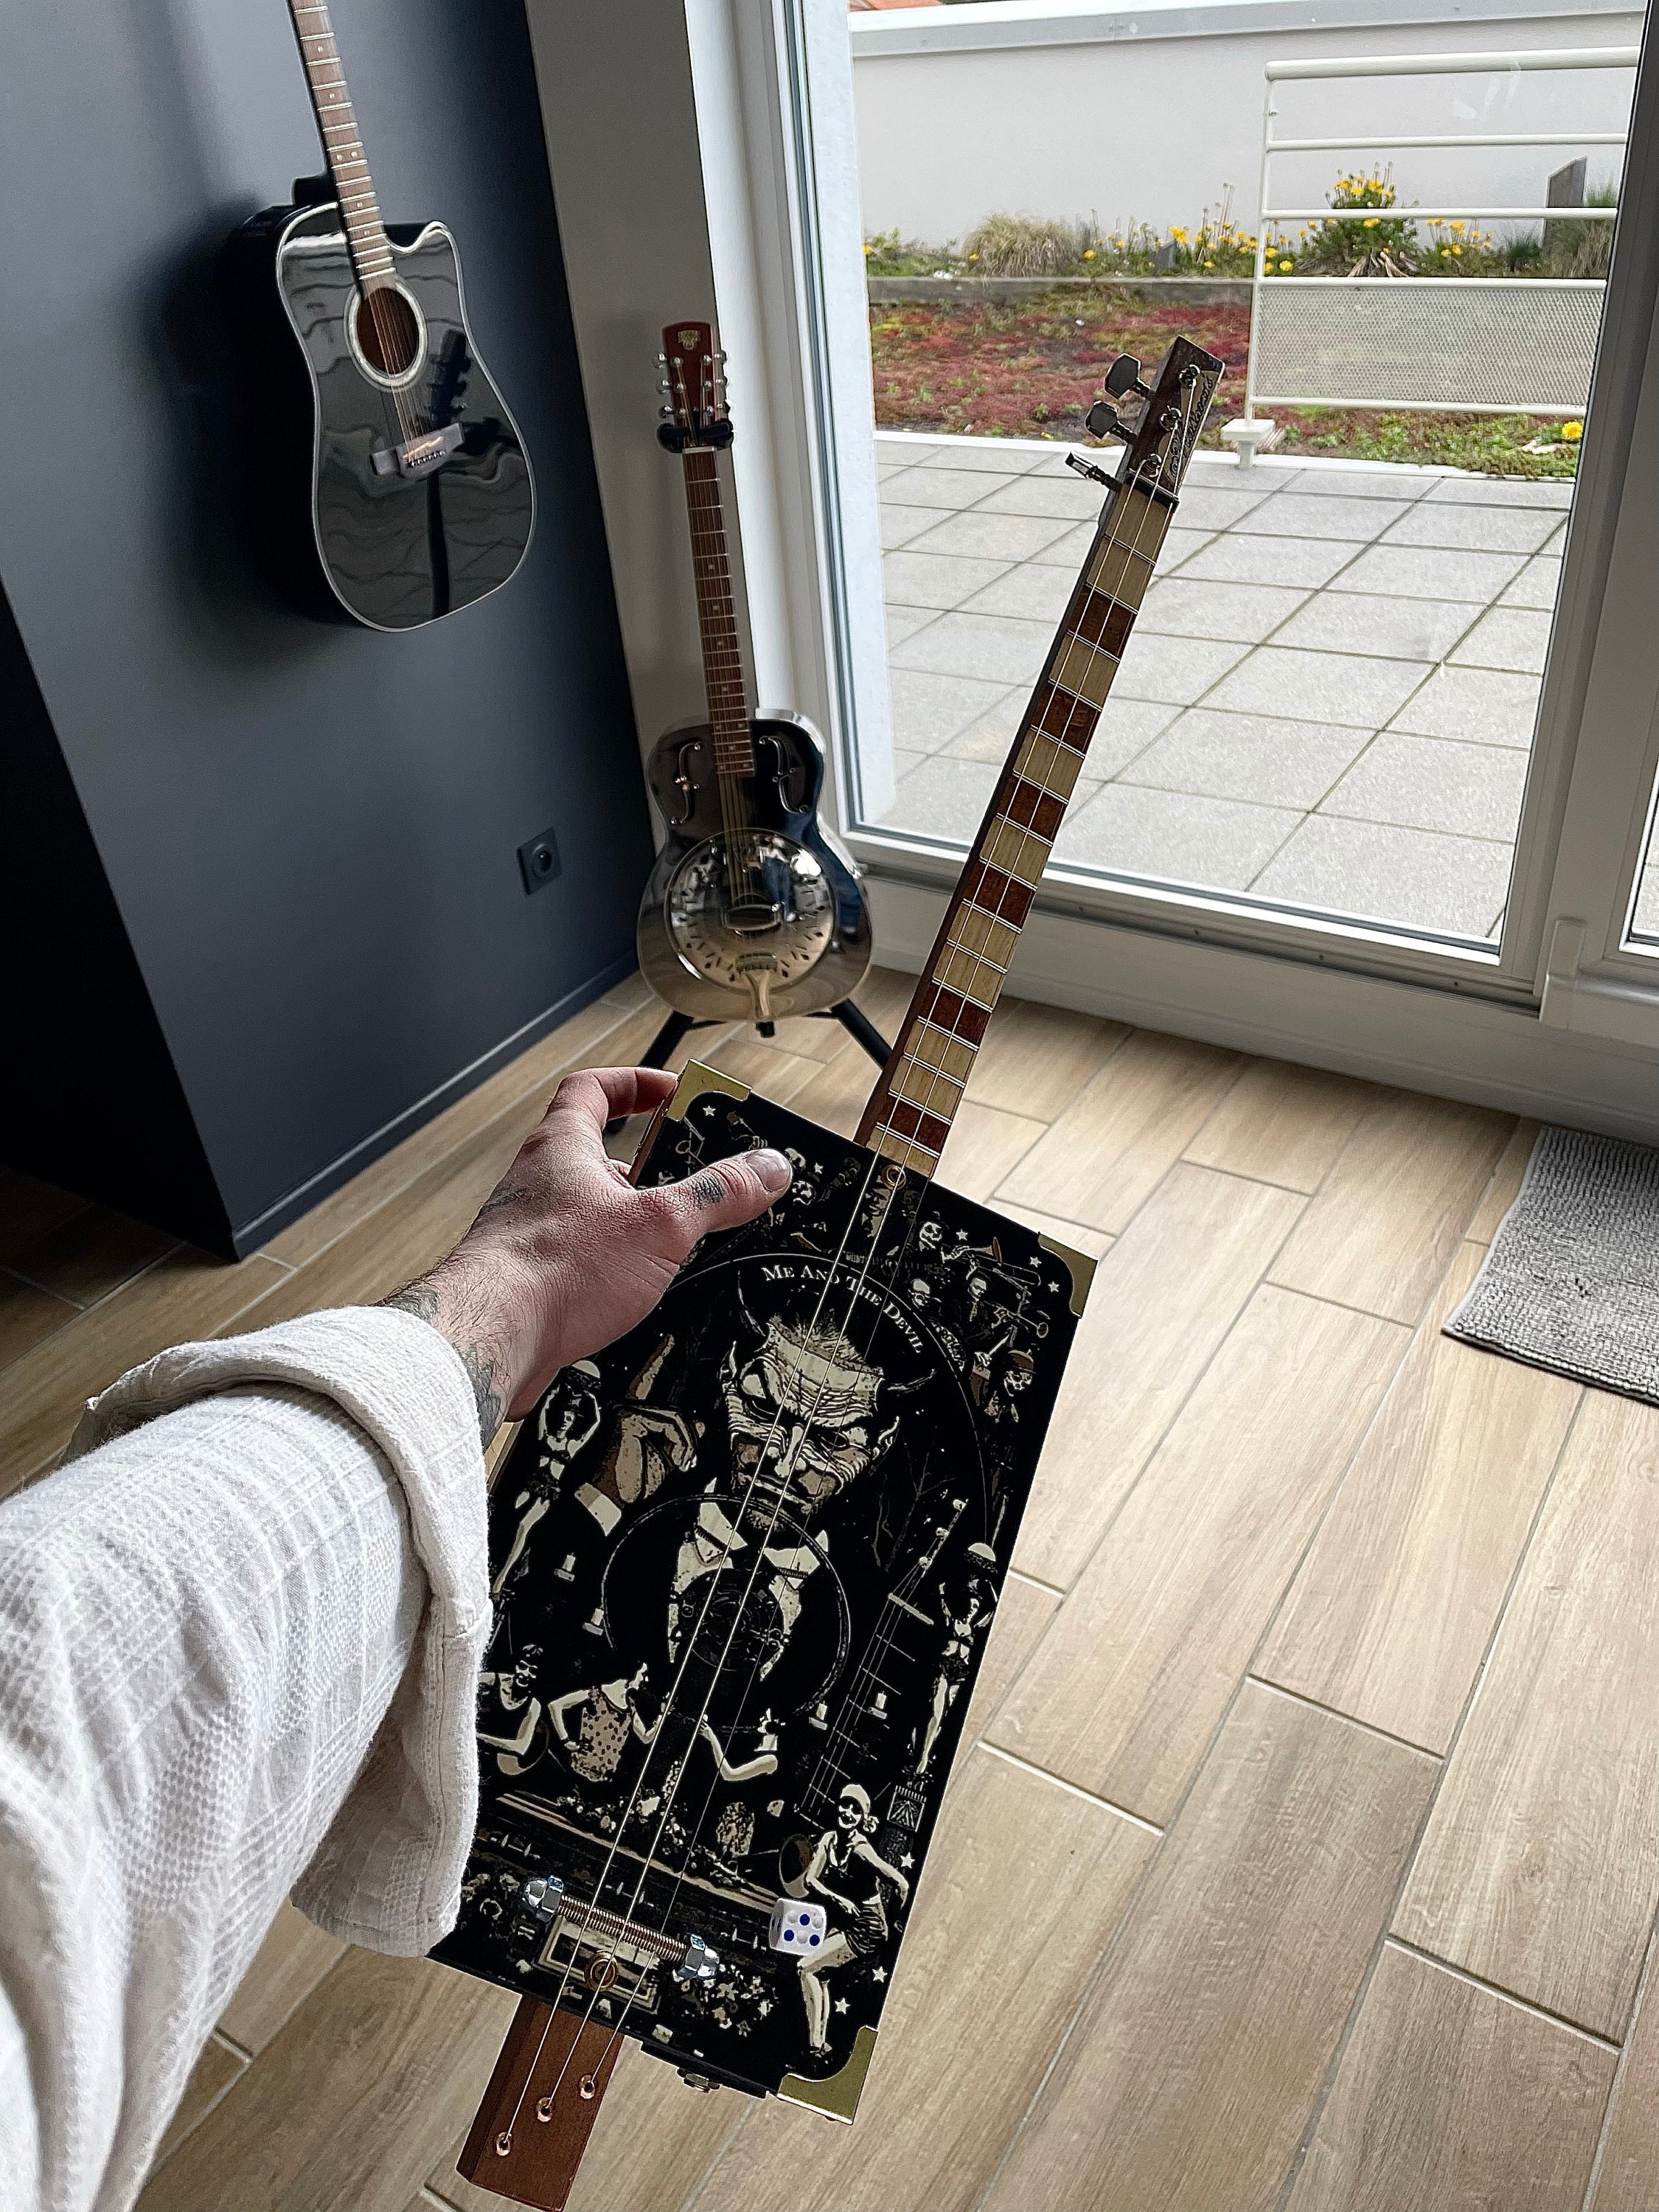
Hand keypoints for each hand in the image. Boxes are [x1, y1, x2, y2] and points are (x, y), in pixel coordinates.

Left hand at [382, 1066, 790, 1440]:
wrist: (489, 1340)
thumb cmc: (549, 1271)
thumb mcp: (659, 1225)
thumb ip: (717, 1195)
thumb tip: (765, 1168)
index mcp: (562, 1147)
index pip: (593, 1089)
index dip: (635, 1083)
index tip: (671, 1090)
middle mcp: (538, 1183)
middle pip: (594, 1152)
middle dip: (646, 1164)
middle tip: (687, 1177)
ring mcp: (528, 1233)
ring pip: (586, 1211)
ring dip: (628, 1220)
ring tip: (669, 1240)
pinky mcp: (528, 1281)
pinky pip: (576, 1259)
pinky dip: (610, 1267)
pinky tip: (634, 1292)